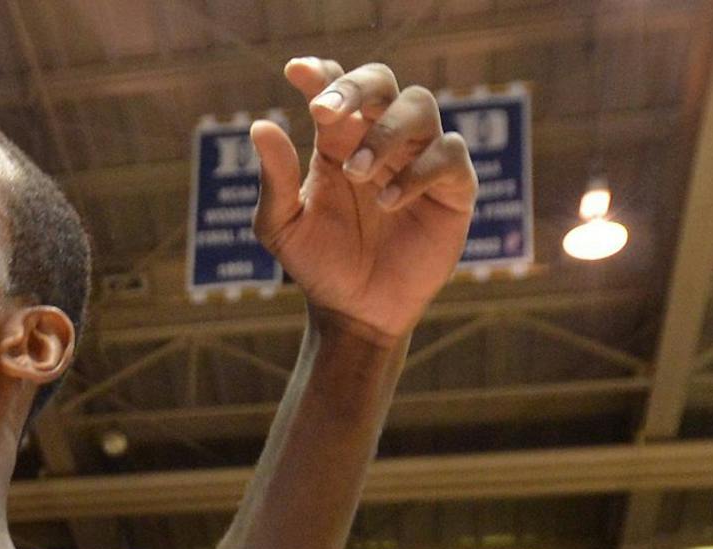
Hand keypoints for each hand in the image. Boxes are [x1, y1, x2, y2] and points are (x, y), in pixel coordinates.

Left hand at [251, 58, 476, 344]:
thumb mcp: (283, 226)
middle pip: (381, 81)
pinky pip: (448, 155)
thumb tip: (260, 125)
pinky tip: (387, 202)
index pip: (335, 87)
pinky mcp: (451, 187)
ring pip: (419, 106)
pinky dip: (418, 171)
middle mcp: (381, 139)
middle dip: (355, 87)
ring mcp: (419, 158)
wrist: (355, 312)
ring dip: (385, 132)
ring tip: (357, 173)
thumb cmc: (319, 264)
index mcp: (339, 139)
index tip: (296, 73)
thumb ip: (274, 179)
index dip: (321, 73)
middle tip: (325, 111)